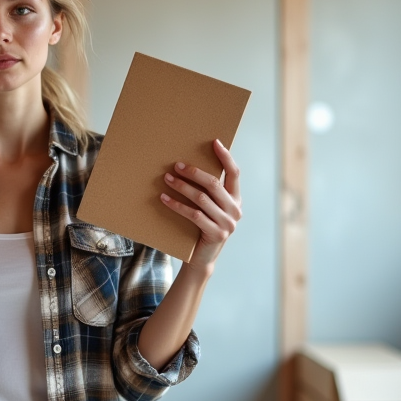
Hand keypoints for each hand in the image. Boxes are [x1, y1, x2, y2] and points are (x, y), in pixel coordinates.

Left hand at [159, 139, 241, 273]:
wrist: (201, 259)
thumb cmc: (202, 227)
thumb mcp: (210, 208)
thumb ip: (208, 191)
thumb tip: (188, 165)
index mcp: (236, 199)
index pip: (234, 173)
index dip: (225, 157)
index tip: (214, 142)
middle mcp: (235, 210)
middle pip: (214, 184)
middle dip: (194, 172)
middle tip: (176, 165)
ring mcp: (227, 223)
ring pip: (202, 199)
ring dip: (182, 187)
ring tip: (166, 179)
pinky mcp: (216, 233)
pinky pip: (193, 215)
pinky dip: (177, 205)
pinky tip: (164, 198)